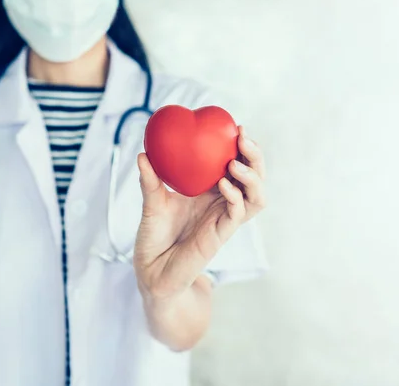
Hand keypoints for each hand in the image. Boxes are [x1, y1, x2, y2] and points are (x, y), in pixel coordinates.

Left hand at [133, 126, 265, 300]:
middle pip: (255, 178)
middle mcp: (223, 203)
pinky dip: (235, 197)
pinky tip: (223, 185)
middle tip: (244, 138)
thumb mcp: (152, 203)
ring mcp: (224, 219)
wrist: (152, 272)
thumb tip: (142, 154)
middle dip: (256, 157)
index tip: (238, 127)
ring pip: (256, 197)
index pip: (239, 166)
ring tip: (235, 163)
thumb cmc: (154, 238)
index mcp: (211, 191)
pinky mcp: (221, 235)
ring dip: (252, 177)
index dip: (244, 148)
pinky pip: (237, 214)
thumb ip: (150, 181)